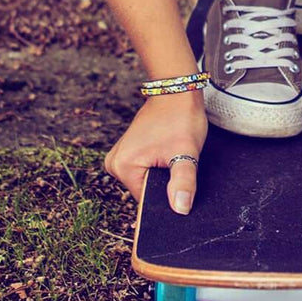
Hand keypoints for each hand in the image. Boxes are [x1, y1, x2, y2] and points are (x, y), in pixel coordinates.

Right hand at [105, 92, 207, 214]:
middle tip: (179, 163)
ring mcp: (120, 156)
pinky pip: (145, 169)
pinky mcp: (129, 151)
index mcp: (122, 166)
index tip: (180, 183)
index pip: (146, 201)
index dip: (167, 196)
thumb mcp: (186, 151)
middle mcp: (115, 163)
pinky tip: (168, 153)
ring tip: (173, 155)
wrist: (177, 91)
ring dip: (162, 175)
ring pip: (146, 180)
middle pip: (145, 190)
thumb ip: (183, 182)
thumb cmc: (181, 117)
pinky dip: (158, 166)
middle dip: (164, 184)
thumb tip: (180, 209)